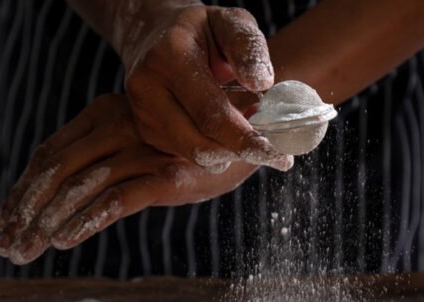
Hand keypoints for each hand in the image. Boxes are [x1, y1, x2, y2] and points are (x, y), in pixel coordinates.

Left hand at [0, 94, 259, 264]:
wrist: (251, 130)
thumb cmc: (193, 140)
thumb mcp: (143, 143)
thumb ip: (112, 158)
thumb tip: (74, 194)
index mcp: (104, 115)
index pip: (49, 153)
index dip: (22, 189)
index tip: (6, 220)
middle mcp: (118, 126)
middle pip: (55, 170)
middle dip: (26, 211)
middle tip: (9, 247)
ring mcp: (143, 149)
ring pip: (79, 186)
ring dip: (47, 221)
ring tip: (27, 250)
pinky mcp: (167, 175)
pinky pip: (116, 198)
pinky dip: (86, 219)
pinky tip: (65, 240)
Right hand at [113, 1, 291, 171]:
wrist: (155, 34)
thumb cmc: (202, 31)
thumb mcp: (230, 23)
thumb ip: (248, 47)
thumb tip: (261, 82)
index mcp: (170, 57)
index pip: (212, 115)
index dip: (248, 141)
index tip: (281, 155)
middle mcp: (148, 89)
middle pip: (201, 145)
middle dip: (242, 153)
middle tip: (273, 150)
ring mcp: (142, 113)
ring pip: (194, 155)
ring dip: (228, 153)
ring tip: (247, 133)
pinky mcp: (145, 131)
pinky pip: (185, 155)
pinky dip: (213, 152)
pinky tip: (225, 133)